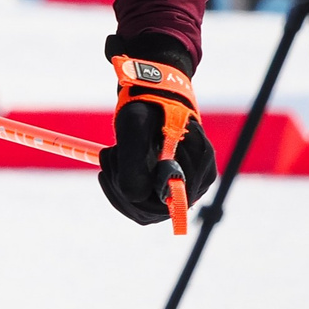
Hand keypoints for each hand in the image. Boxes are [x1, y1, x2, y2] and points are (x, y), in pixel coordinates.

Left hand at [98, 52, 215, 227]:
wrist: (153, 98)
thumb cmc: (147, 107)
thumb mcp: (135, 125)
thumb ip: (134, 160)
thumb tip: (133, 195)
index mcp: (200, 163)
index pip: (169, 201)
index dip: (135, 192)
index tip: (111, 165)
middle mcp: (199, 181)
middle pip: (156, 209)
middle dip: (122, 186)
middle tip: (108, 154)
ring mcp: (185, 188)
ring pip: (144, 208)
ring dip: (119, 185)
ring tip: (111, 153)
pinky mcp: (168, 190)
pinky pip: (140, 203)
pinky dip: (120, 187)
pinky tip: (113, 164)